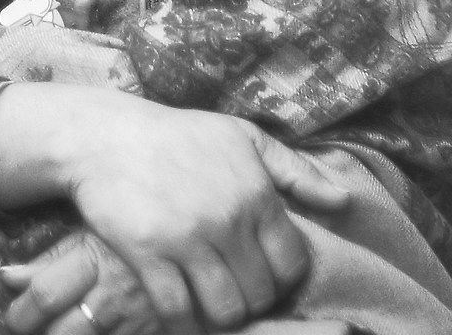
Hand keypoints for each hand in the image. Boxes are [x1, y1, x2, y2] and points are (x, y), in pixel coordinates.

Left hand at [1, 232, 162, 334]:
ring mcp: (140, 317)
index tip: (16, 313)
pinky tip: (101, 330)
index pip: (44, 294)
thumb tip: (7, 276)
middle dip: (39, 334)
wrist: (213, 234)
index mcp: (97, 256)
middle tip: (30, 328)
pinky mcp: (160, 332)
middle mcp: (116, 291)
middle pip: (62, 331)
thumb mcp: (99, 227)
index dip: (21, 311)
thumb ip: (55, 255)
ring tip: (66, 327)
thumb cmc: (146, 221)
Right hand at [13, 94, 349, 334]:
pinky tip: (181, 311)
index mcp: (256, 193)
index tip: (263, 275)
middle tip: (234, 291)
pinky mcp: (148, 254)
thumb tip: (344, 201)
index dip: (282, 279)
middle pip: (260, 294)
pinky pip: (178, 310)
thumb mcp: (243, 138)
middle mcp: (228, 219)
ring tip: (210, 302)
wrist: (107, 136)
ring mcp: (187, 239)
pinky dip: (183, 322)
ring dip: (220, 315)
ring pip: (225, 309)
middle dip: (251, 300)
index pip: (292, 264)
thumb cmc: (180, 136)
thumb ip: (296, 172)